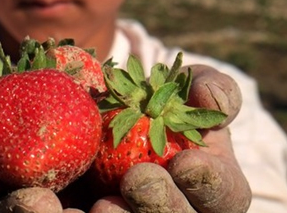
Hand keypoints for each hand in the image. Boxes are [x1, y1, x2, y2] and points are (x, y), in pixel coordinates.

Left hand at [90, 65, 251, 212]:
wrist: (112, 112)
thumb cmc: (165, 100)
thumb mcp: (191, 86)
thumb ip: (214, 87)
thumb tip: (211, 97)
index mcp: (216, 186)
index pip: (224, 194)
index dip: (207, 183)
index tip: (185, 162)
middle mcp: (182, 211)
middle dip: (159, 202)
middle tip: (136, 179)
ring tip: (102, 205)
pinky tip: (62, 206)